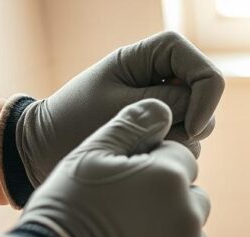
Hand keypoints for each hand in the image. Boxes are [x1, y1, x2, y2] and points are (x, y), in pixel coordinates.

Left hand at [0, 31, 223, 206]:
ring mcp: (163, 109)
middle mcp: (160, 80)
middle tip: (151, 143)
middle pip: (205, 98)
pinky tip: (138, 163)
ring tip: (135, 153)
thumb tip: (204, 120)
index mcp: (146, 59)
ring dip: (176, 145)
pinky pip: (185, 148)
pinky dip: (168, 159)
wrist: (43, 153)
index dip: (207, 95)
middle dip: (189, 125)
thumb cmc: (72, 125)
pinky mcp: (160, 135)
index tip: (191, 128)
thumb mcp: (120, 110)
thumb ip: (167, 105)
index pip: (201, 67)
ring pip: (200, 127)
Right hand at [0, 99, 209, 236]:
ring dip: (168, 231)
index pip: (178, 156)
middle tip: (122, 213)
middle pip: (190, 193)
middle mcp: (190, 213)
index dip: (149, 165)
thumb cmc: (66, 214)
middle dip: (165, 198)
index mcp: (170, 176)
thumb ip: (129, 126)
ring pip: (189, 230)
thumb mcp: (87, 157)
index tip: (122, 182)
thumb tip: (163, 108)